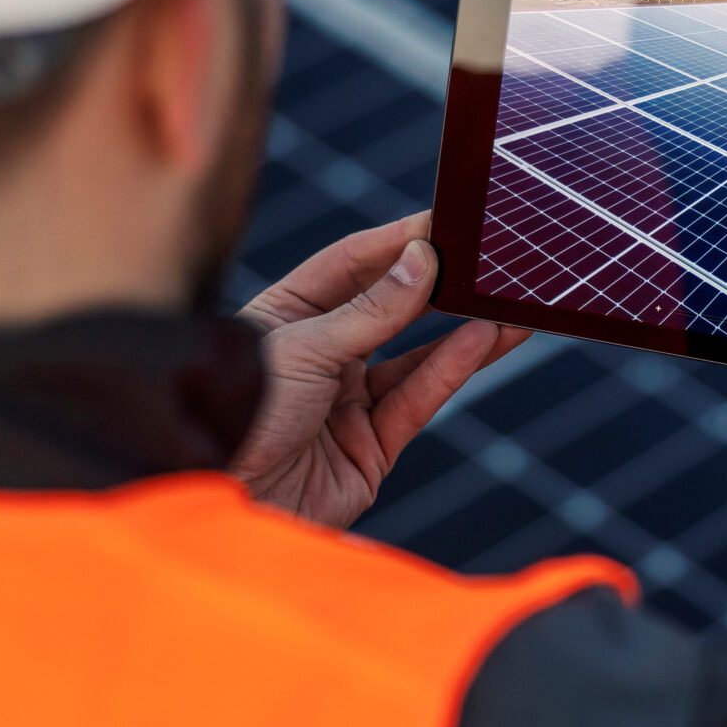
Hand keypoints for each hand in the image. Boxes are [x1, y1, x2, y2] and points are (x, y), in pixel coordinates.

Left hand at [234, 212, 528, 528]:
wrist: (218, 505)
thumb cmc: (237, 416)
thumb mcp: (304, 347)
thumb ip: (371, 310)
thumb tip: (423, 260)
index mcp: (286, 317)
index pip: (350, 266)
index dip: (397, 242)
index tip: (444, 221)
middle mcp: (318, 356)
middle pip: (390, 310)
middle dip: (439, 287)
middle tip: (485, 261)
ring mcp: (345, 404)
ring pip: (415, 357)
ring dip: (463, 331)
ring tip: (508, 304)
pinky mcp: (369, 449)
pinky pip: (418, 400)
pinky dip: (453, 369)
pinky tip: (485, 339)